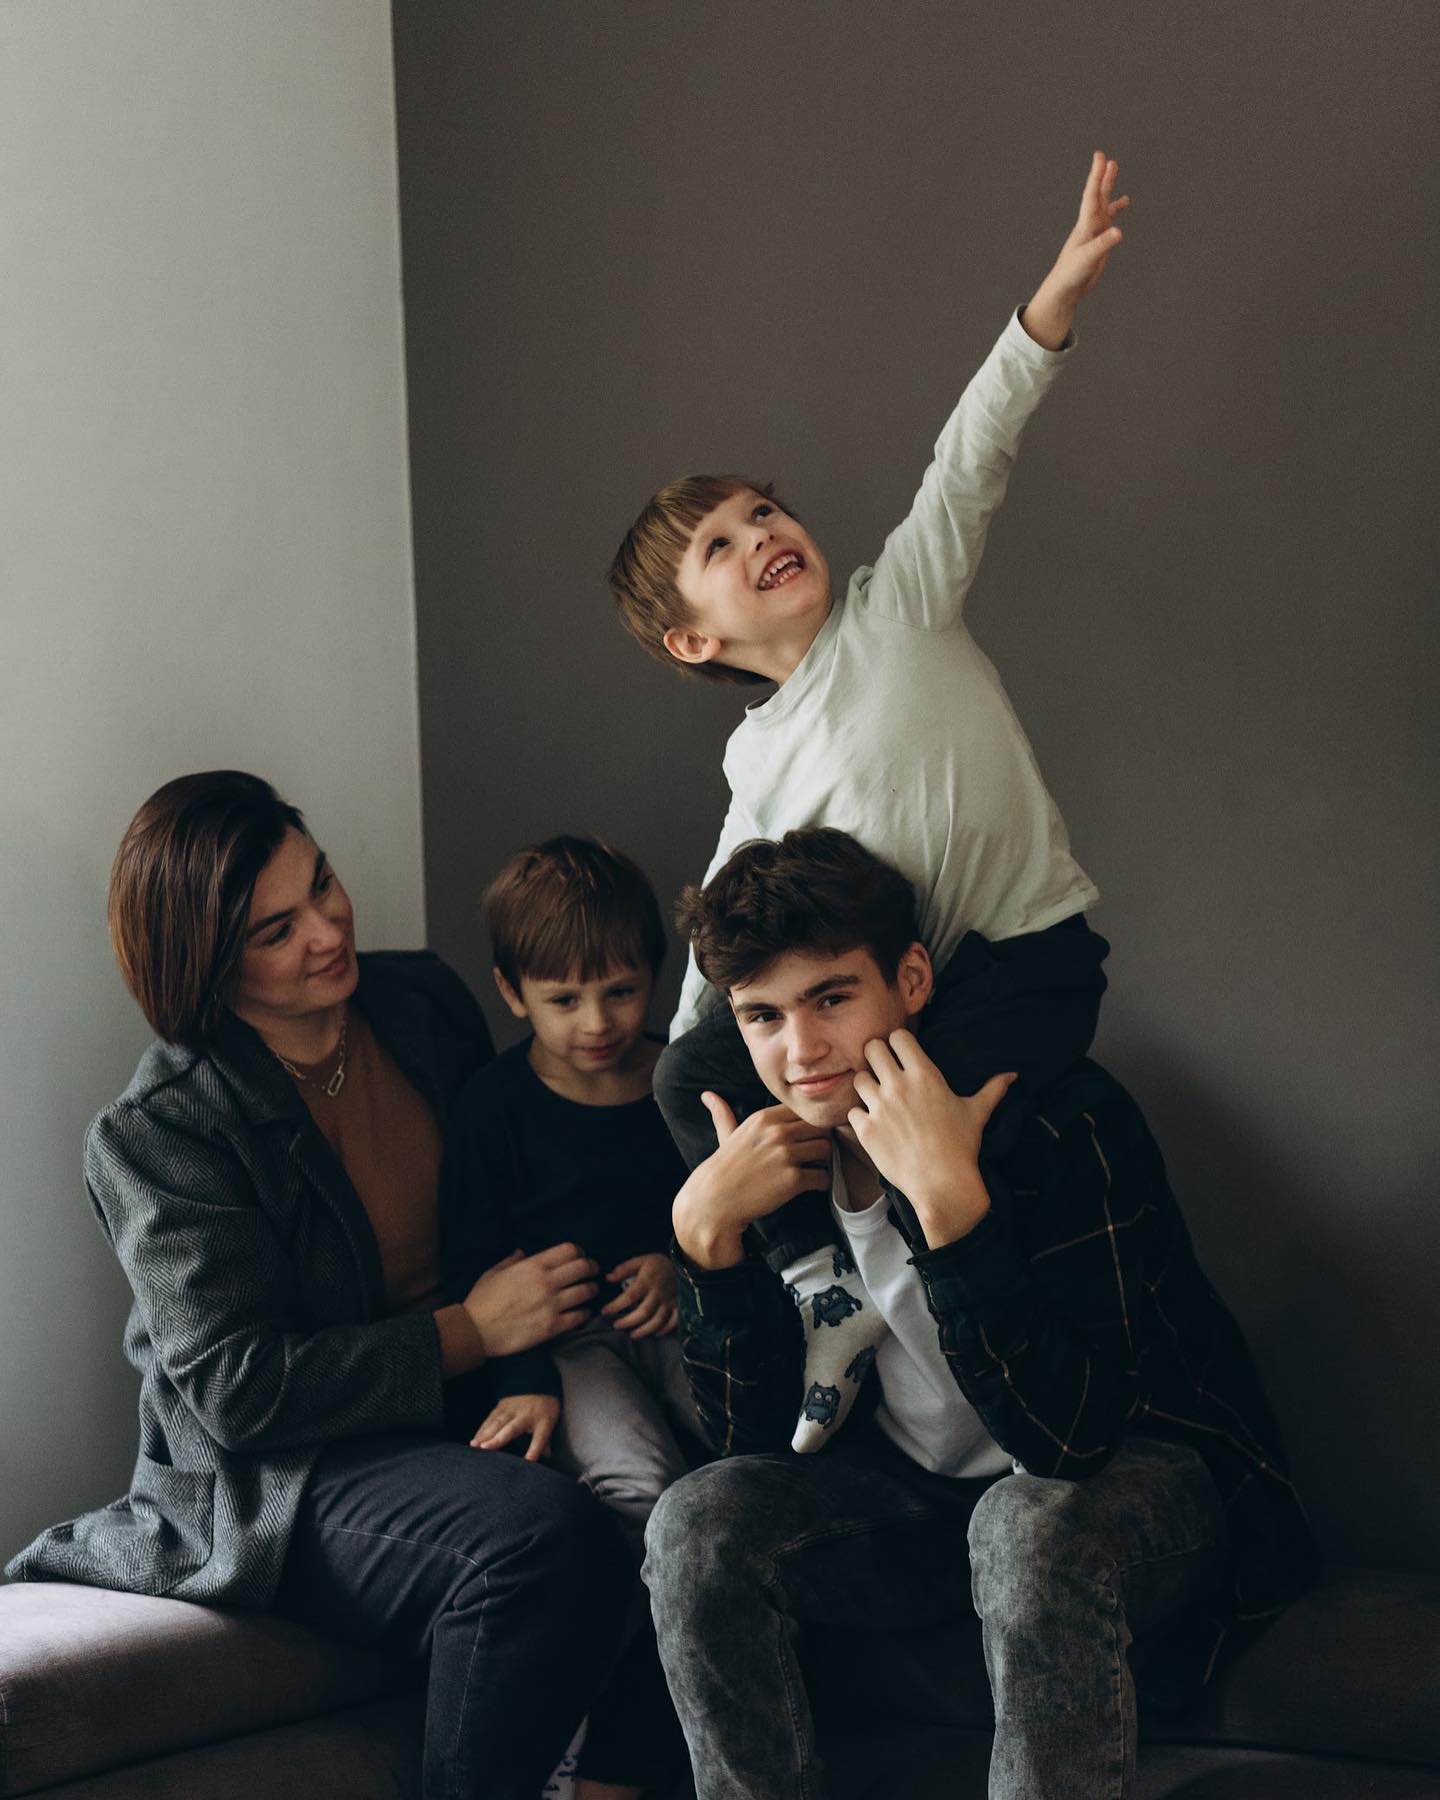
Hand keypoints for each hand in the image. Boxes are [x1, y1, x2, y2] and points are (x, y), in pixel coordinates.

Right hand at [462, 1243, 597, 1356]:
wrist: (475, 1331)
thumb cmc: (482, 1301)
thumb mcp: (493, 1273)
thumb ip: (511, 1261)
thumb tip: (521, 1252)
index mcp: (533, 1266)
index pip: (569, 1250)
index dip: (579, 1251)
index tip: (581, 1256)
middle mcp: (546, 1282)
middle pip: (583, 1267)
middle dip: (592, 1267)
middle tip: (593, 1271)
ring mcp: (551, 1305)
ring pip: (586, 1291)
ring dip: (591, 1290)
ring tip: (590, 1291)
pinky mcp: (552, 1327)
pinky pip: (579, 1317)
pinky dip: (585, 1313)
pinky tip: (583, 1312)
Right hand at [470, 1392, 561, 1461]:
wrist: (538, 1382)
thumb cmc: (545, 1408)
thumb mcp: (550, 1424)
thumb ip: (545, 1443)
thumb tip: (546, 1458)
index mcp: (542, 1422)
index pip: (540, 1437)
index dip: (534, 1449)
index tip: (528, 1461)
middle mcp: (525, 1415)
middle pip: (511, 1429)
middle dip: (498, 1438)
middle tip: (484, 1448)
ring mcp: (512, 1409)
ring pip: (497, 1422)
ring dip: (485, 1434)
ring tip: (475, 1445)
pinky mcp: (502, 1406)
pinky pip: (491, 1418)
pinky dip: (482, 1429)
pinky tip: (475, 1439)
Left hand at [602, 1252, 678, 1337]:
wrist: (684, 1264)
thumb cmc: (658, 1264)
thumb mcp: (640, 1261)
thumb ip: (624, 1269)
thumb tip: (608, 1278)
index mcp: (647, 1280)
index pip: (629, 1296)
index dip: (615, 1306)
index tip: (604, 1312)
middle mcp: (659, 1292)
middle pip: (643, 1312)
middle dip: (628, 1322)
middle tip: (616, 1326)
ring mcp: (670, 1301)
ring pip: (657, 1321)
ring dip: (644, 1331)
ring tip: (632, 1335)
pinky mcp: (679, 1306)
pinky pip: (673, 1322)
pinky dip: (664, 1330)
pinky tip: (654, 1334)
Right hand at [671, 1094, 831, 1269]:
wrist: (715, 1201)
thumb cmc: (724, 1169)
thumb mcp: (725, 1135)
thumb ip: (723, 1114)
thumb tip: (708, 1095)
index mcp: (764, 1118)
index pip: (804, 1111)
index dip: (808, 1125)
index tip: (805, 1139)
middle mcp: (777, 1132)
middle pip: (821, 1127)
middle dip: (820, 1142)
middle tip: (815, 1156)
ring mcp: (785, 1155)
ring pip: (826, 1149)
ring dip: (825, 1161)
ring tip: (815, 1169)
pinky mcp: (792, 1179)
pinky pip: (823, 1176)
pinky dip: (822, 1183)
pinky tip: (812, 1186)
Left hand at [847, 1031, 1015, 1247]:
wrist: (943, 1185)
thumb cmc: (961, 1147)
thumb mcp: (977, 1113)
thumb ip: (993, 1089)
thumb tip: (1013, 1075)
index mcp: (924, 1075)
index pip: (898, 1036)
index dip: (898, 1043)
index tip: (902, 1055)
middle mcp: (898, 1086)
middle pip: (872, 1049)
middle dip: (877, 1056)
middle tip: (884, 1071)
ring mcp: (879, 1107)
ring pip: (858, 1079)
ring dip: (867, 1086)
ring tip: (879, 1099)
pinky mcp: (866, 1129)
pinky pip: (852, 1111)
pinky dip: (861, 1116)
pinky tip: (875, 1124)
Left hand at [1022, 151, 1129, 348]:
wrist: (1066, 287)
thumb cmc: (1072, 273)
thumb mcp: (1088, 258)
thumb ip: (1103, 244)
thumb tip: (1118, 232)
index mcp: (1086, 224)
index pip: (1092, 195)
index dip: (1097, 176)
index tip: (1101, 157)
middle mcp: (1090, 224)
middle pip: (1098, 194)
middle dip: (1102, 176)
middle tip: (1107, 158)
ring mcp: (1095, 231)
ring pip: (1104, 203)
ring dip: (1109, 186)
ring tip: (1114, 168)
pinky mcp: (1100, 241)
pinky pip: (1110, 220)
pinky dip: (1116, 209)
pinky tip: (1123, 203)